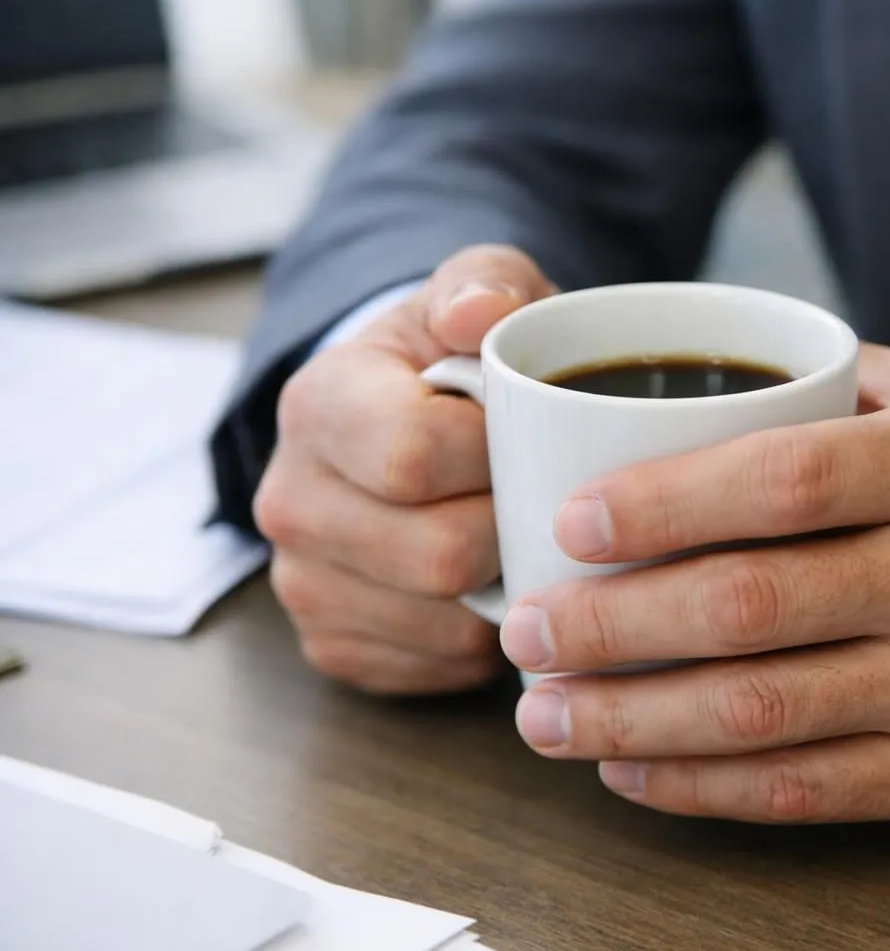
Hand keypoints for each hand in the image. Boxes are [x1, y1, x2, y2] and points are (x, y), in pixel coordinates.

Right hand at [254, 246, 557, 693]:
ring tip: (516, 535)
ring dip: (504, 588)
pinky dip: (483, 634)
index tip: (525, 435)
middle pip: (436, 555)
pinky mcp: (332, 646)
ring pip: (444, 622)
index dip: (495, 455)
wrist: (411, 417)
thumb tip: (477, 312)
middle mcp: (289, 501)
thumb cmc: (461, 357)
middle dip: (512, 528)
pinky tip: (490, 585)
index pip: (410, 457)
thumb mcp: (481, 291)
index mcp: (319, 404)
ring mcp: (303, 583)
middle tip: (537, 496)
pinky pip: (433, 668)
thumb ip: (488, 282)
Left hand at [501, 344, 889, 824]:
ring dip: (631, 719)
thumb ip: (833, 390)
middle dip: (612, 625)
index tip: (569, 522)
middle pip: (751, 607)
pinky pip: (804, 789)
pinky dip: (701, 785)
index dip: (661, 505)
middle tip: (527, 629)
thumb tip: (692, 387)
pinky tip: (631, 768)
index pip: (783, 482)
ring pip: (763, 713)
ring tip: (547, 713)